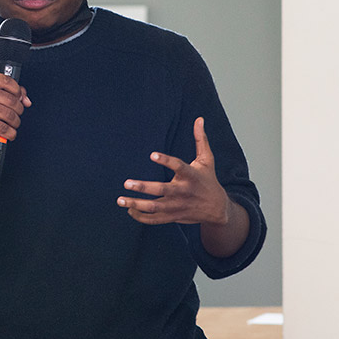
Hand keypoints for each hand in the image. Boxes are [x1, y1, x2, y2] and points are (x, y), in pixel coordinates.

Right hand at [0, 72, 31, 151]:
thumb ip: (11, 92)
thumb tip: (25, 100)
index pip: (7, 80)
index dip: (17, 91)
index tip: (18, 97)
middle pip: (11, 100)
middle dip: (19, 110)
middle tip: (15, 114)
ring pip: (10, 115)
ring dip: (15, 123)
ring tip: (11, 124)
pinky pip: (5, 128)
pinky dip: (10, 133)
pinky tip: (8, 132)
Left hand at [117, 117, 233, 225]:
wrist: (218, 208)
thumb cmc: (208, 180)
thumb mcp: (207, 160)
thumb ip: (201, 140)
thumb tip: (199, 119)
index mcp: (191, 176)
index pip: (178, 166)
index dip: (166, 161)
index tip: (151, 154)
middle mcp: (183, 192)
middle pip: (162, 190)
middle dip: (143, 187)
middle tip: (126, 183)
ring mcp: (177, 206)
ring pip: (155, 207)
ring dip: (136, 204)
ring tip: (120, 199)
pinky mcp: (173, 216)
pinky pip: (155, 219)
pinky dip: (141, 216)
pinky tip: (129, 210)